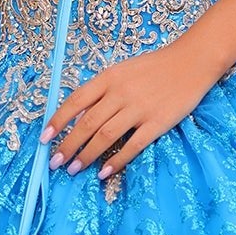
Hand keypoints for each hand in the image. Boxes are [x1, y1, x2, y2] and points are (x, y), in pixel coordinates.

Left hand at [42, 33, 220, 181]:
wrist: (191, 62)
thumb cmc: (154, 67)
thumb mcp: (122, 70)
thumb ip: (102, 90)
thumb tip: (78, 114)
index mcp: (109, 77)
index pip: (76, 101)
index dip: (58, 121)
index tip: (44, 138)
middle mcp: (121, 93)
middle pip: (87, 123)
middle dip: (68, 145)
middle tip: (56, 162)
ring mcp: (139, 108)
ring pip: (105, 136)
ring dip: (87, 155)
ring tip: (74, 169)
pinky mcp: (158, 122)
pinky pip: (133, 145)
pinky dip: (117, 160)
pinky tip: (105, 172)